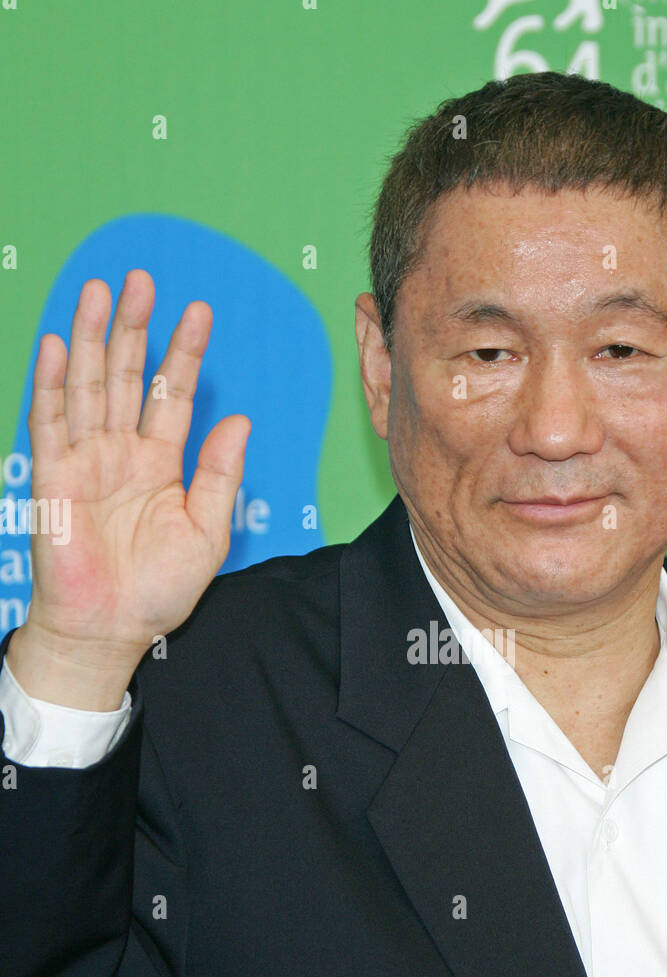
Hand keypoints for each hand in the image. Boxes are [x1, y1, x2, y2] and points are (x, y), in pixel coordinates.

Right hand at [8, 269, 248, 706]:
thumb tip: (239, 418)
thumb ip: (221, 474)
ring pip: (90, 386)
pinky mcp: (53, 476)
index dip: (184, 353)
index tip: (199, 311)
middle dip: (136, 328)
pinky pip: (50, 421)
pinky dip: (54, 383)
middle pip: (128, 376)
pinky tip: (62, 344)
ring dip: (95, 338)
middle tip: (144, 279)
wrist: (112, 629)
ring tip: (102, 291)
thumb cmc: (159, 590)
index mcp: (160, 463)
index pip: (173, 394)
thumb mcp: (208, 531)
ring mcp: (85, 460)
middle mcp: (121, 452)